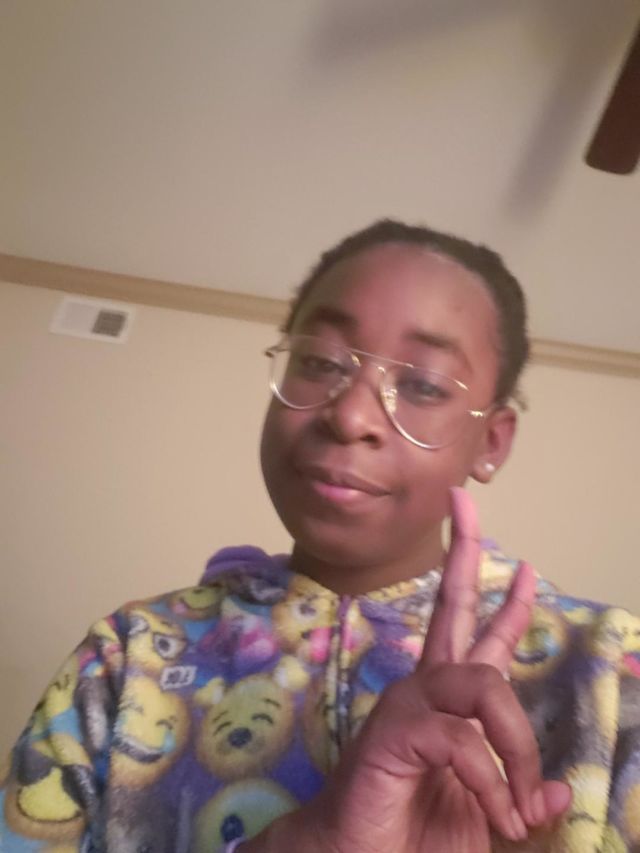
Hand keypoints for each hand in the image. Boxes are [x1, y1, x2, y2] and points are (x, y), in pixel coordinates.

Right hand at [248, 488, 570, 851]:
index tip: (526, 565)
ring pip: (480, 682)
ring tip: (520, 802)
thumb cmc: (416, 835)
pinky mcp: (392, 734)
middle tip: (464, 502)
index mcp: (448, 701)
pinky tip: (497, 816)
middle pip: (451, 605)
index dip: (505, 601)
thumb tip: (557, 789)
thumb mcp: (488, 814)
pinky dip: (490, 782)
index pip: (478, 635)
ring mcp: (406, 705)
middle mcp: (425, 688)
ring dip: (516, 745)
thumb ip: (520, 793)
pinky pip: (461, 739)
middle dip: (464, 553)